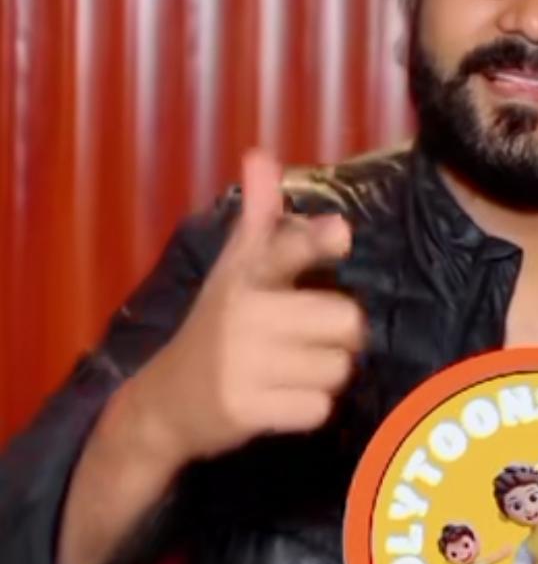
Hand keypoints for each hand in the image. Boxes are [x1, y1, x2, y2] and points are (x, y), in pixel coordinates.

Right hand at [140, 148, 365, 464]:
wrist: (165, 402)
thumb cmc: (214, 328)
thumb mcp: (232, 271)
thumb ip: (258, 218)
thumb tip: (259, 154)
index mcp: (242, 276)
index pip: (284, 250)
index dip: (315, 242)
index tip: (340, 235)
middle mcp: (242, 316)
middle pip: (345, 321)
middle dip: (340, 335)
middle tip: (310, 339)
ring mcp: (242, 365)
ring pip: (337, 369)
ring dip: (324, 375)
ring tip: (289, 371)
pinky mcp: (246, 409)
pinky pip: (318, 408)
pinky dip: (307, 409)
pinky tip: (278, 400)